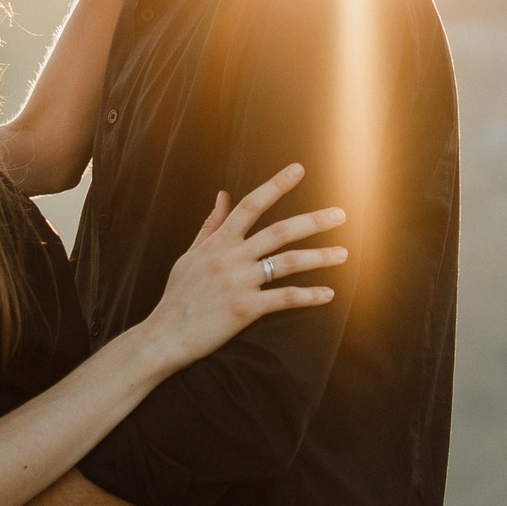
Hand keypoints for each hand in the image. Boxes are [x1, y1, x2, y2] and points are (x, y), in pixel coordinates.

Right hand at [137, 163, 345, 372]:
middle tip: (341, 213)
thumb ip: (210, 226)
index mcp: (219, 243)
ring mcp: (238, 282)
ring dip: (319, 257)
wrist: (163, 336)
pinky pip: (284, 298)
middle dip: (313, 221)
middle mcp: (230, 257)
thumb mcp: (190, 255)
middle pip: (279, 232)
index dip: (276, 185)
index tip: (299, 169)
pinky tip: (328, 294)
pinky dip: (308, 296)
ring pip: (287, 263)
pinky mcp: (244, 309)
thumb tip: (222, 195)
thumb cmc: (178, 296)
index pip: (250, 205)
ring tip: (343, 253)